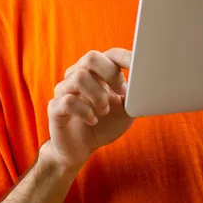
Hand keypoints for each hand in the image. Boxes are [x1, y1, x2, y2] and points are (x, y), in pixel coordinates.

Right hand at [44, 48, 134, 170]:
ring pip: (79, 76)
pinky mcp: (55, 107)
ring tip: (104, 110)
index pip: (111, 54)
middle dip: (109, 74)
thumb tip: (148, 85)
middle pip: (91, 57)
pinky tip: (92, 120)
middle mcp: (79, 74)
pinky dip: (85, 111)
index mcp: (98, 71)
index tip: (139, 64)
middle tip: (118, 92)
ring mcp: (65, 89)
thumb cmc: (106, 123)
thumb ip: (135, 97)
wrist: (81, 148)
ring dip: (98, 95)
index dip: (125, 57)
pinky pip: (68, 101)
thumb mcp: (126, 110)